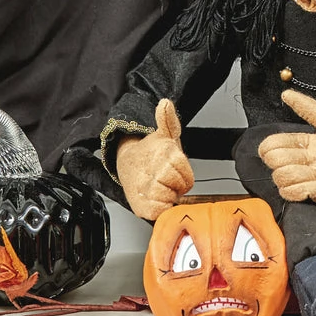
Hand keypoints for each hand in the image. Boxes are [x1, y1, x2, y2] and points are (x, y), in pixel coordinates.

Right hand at [116, 100, 193, 219]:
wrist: (127, 165)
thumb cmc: (151, 153)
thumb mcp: (165, 135)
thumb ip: (169, 120)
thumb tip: (165, 103)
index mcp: (164, 153)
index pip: (188, 178)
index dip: (183, 176)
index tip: (174, 171)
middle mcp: (154, 170)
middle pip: (180, 188)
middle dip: (176, 186)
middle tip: (165, 179)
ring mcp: (146, 188)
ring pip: (170, 199)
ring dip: (168, 196)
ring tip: (159, 186)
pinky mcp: (140, 205)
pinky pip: (159, 211)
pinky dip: (159, 208)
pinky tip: (153, 197)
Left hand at [258, 90, 315, 202]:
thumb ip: (307, 107)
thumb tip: (285, 94)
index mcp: (312, 140)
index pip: (276, 142)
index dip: (266, 149)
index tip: (269, 152)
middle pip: (277, 161)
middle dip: (273, 164)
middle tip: (281, 166)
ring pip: (285, 178)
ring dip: (282, 180)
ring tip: (289, 178)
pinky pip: (301, 193)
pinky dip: (292, 192)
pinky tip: (296, 188)